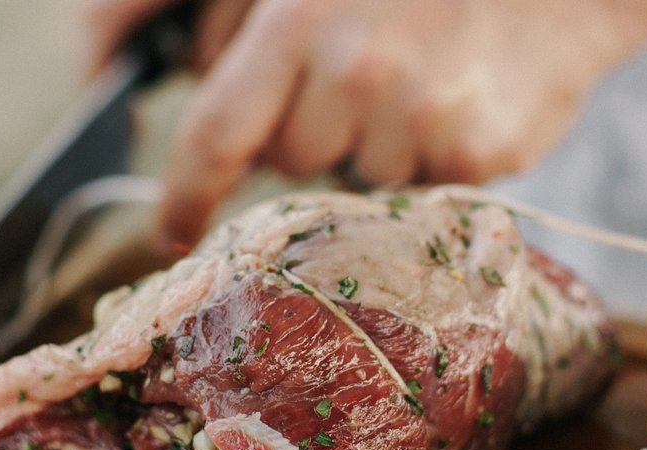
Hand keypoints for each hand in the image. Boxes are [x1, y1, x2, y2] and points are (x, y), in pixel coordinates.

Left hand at [86, 0, 646, 248]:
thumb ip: (243, 19)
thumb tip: (176, 72)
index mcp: (301, 18)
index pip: (216, 135)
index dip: (186, 195)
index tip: (173, 231)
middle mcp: (357, 71)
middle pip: (291, 161)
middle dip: (313, 133)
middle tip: (367, 78)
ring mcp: (419, 118)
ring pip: (357, 181)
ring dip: (379, 146)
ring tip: (425, 84)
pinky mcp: (473, 156)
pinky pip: (418, 192)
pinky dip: (431, 161)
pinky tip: (459, 107)